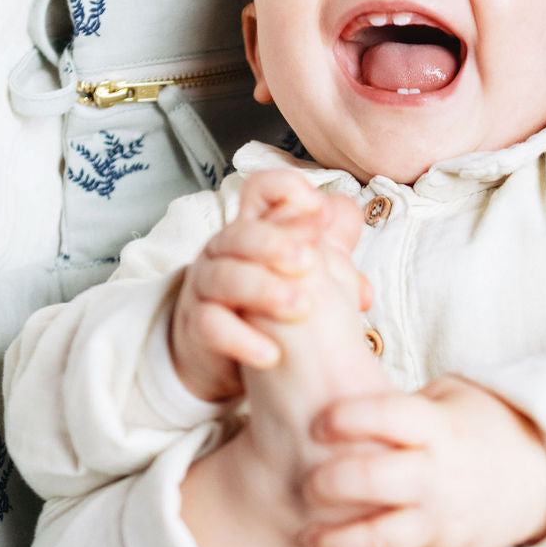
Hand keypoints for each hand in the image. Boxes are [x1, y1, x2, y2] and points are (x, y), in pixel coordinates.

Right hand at [169, 169, 370, 402]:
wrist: (226, 356)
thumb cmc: (269, 306)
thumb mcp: (304, 274)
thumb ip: (328, 244)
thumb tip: (349, 212)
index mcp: (253, 230)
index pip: (261, 191)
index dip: (286, 190)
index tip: (317, 208)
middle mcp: (224, 251)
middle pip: (241, 233)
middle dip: (276, 242)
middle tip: (309, 261)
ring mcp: (206, 287)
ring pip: (226, 277)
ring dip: (265, 290)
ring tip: (302, 308)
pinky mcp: (196, 326)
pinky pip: (212, 327)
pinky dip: (242, 339)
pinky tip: (272, 356)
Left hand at [299, 376, 545, 546]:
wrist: (541, 477)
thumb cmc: (481, 428)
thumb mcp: (450, 396)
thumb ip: (399, 405)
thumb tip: (335, 399)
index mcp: (440, 428)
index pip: (385, 416)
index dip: (344, 418)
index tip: (317, 424)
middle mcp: (440, 476)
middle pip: (372, 480)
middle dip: (327, 482)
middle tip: (307, 483)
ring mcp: (443, 521)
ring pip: (377, 540)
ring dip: (332, 540)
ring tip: (307, 534)